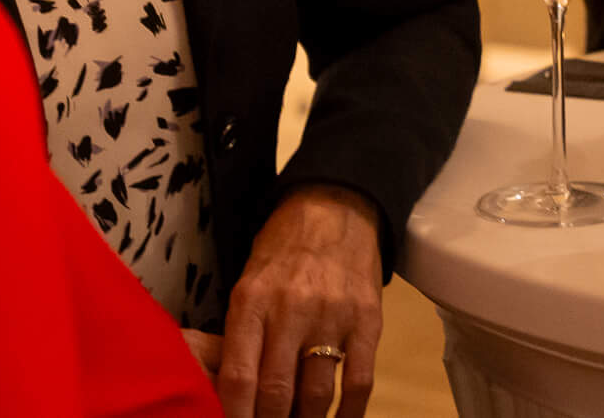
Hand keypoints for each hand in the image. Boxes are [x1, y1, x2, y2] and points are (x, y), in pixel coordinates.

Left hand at [216, 185, 383, 417]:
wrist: (336, 207)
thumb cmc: (283, 249)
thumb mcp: (248, 283)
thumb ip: (242, 335)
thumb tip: (239, 394)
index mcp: (252, 301)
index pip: (239, 377)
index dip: (235, 416)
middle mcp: (290, 310)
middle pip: (277, 392)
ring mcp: (332, 316)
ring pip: (316, 393)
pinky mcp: (367, 320)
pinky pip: (358, 381)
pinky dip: (349, 413)